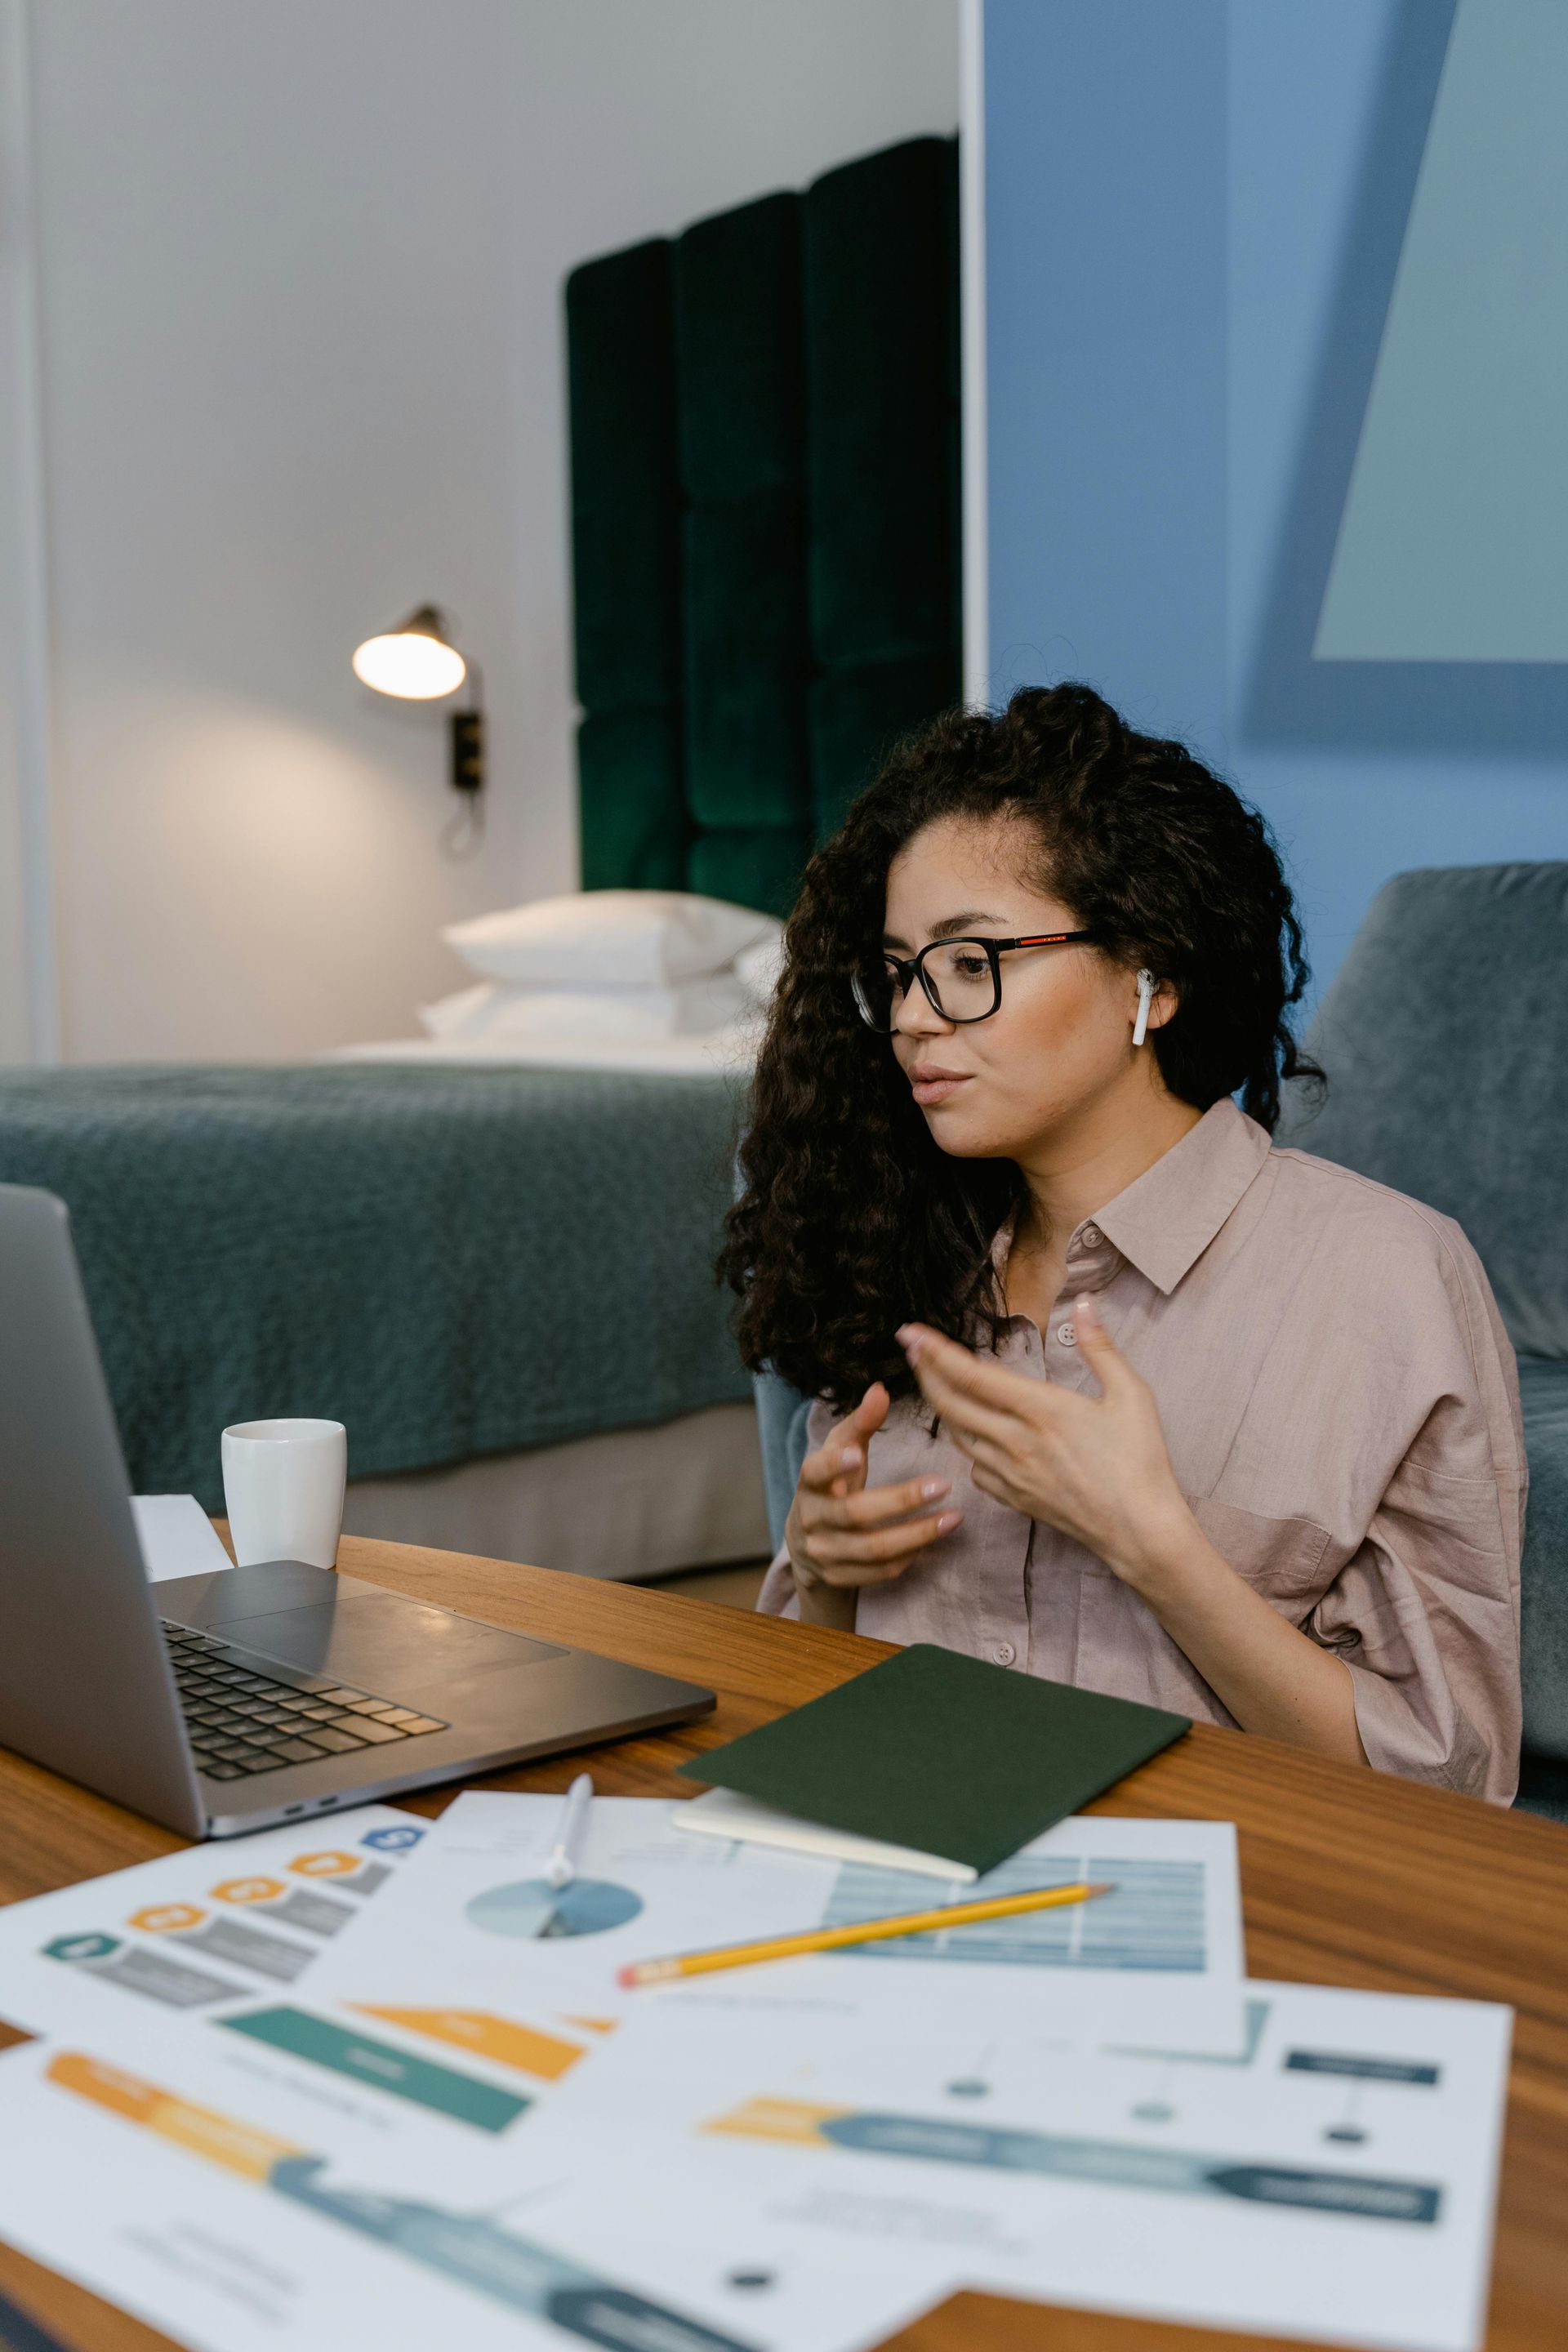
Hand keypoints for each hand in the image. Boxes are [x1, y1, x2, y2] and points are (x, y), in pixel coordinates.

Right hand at [784, 1381, 961, 1625]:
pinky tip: (932, 1541)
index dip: (834, 1465)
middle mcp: (811, 1519)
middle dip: (901, 1500)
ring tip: (954, 1518)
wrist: (808, 1544)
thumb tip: (881, 1389)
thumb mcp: (841, 1451)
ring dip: (917, 1534)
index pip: (815, 1472)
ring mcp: (823, 1552)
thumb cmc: (833, 1484)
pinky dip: (908, 1557)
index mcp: (810, 1482)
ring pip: (872, 1549)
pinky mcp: (838, 1577)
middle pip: (855, 1513)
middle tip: (943, 1485)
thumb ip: (862, 1423)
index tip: (858, 1453)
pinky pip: (878, 1572)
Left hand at [896, 1297, 1189, 1590]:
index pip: (972, 1375)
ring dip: (942, 1407)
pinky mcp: (1015, 1498)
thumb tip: (1084, 1304)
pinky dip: (967, 1447)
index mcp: (1042, 1410)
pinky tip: (972, 1436)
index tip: (912, 1333)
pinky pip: (975, 1469)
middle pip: (951, 1404)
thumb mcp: (1131, 1395)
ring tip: (936, 1385)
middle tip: (911, 1350)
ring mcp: (1012, 1474)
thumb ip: (1101, 1347)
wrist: (1139, 1530)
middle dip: (925, 1373)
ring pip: (958, 1436)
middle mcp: (1017, 1442)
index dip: (936, 1352)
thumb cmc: (1140, 1462)